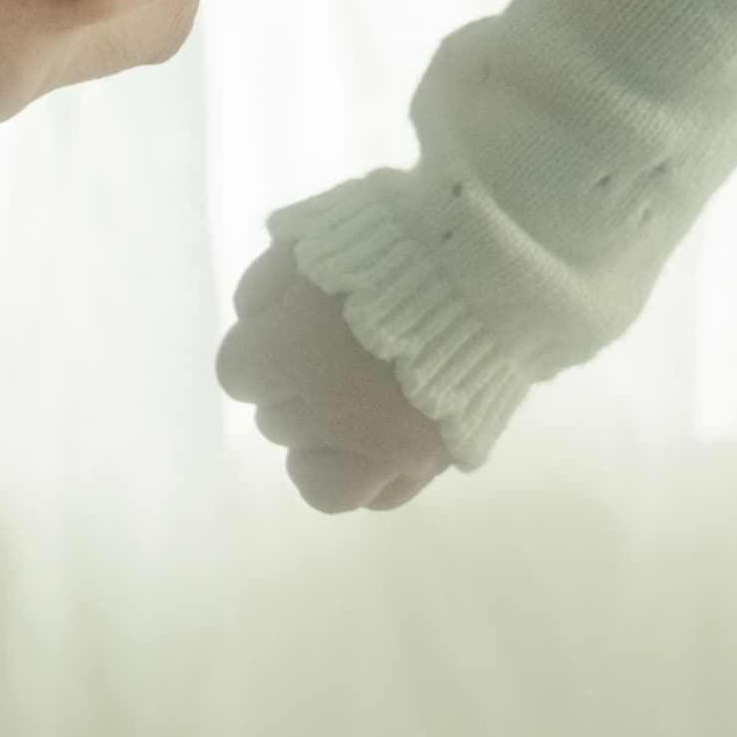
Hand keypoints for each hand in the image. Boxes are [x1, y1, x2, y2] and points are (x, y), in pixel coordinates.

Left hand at [215, 242, 451, 513]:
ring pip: (319, 483)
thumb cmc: (398, 238)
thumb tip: (255, 323)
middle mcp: (338, 413)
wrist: (498, 261)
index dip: (257, 347)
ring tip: (338, 410)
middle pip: (275, 421)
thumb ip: (265, 287)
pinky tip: (374, 436)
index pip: (238, 373)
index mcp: (298, 353)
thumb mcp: (308, 239)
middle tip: (323, 353)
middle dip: (290, 387)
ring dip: (318, 445)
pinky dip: (369, 470)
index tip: (281, 329)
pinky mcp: (435, 463)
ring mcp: (390, 448)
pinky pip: (381, 497)